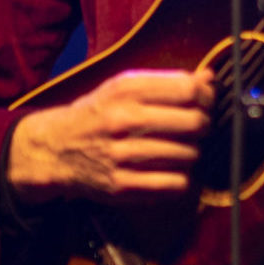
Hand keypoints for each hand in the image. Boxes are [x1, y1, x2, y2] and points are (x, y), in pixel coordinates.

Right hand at [6, 68, 215, 206]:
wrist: (54, 149)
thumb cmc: (97, 115)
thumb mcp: (122, 88)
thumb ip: (165, 82)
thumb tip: (209, 78)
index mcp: (124, 90)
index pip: (188, 89)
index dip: (207, 96)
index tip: (205, 102)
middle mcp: (122, 120)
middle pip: (194, 122)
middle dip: (203, 125)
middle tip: (196, 127)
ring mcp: (121, 155)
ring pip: (188, 155)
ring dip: (190, 153)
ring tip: (178, 149)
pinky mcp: (121, 186)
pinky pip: (174, 184)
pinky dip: (179, 178)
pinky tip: (169, 170)